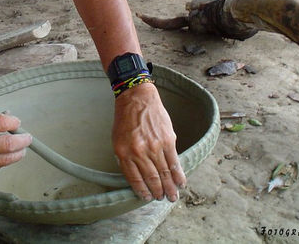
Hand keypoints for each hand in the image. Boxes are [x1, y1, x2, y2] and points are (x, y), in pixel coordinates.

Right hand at [0, 113, 31, 179]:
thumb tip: (5, 122)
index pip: (1, 123)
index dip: (14, 122)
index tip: (17, 121)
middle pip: (8, 144)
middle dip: (23, 140)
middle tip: (28, 138)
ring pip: (5, 159)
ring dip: (18, 154)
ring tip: (22, 149)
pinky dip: (3, 161)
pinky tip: (5, 156)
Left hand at [111, 81, 185, 201]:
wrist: (137, 99)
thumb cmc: (125, 120)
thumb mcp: (117, 141)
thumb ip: (125, 159)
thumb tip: (137, 178)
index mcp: (124, 153)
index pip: (134, 179)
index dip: (142, 191)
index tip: (147, 197)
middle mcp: (139, 152)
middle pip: (151, 178)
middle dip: (158, 192)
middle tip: (162, 199)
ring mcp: (154, 146)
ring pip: (164, 173)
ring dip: (170, 187)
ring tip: (173, 196)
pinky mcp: (167, 140)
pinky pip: (174, 162)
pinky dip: (178, 174)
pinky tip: (180, 182)